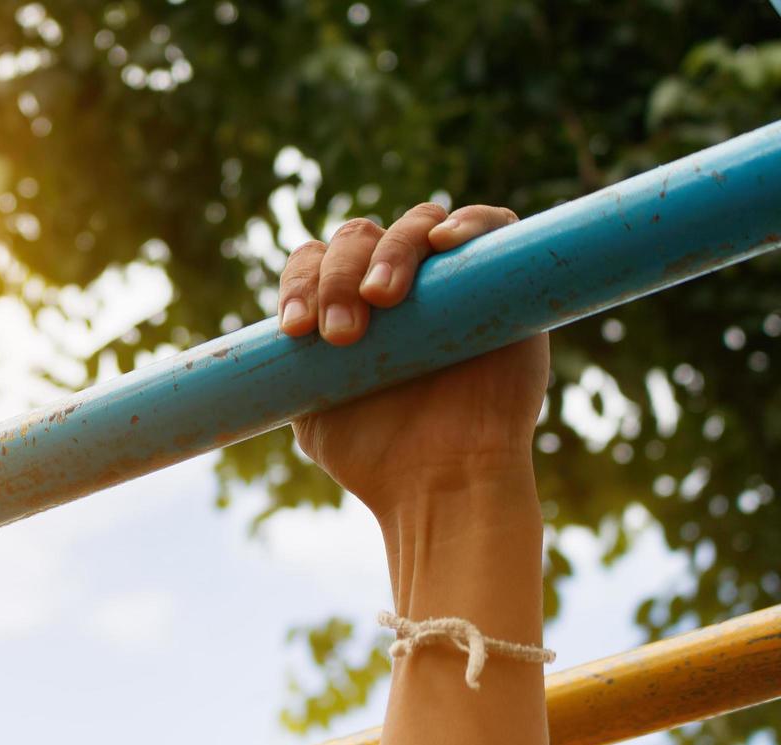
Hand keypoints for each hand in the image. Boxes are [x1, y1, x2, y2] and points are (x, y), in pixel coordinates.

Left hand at [277, 203, 548, 517]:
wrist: (442, 485)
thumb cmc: (376, 456)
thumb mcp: (312, 411)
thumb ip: (291, 368)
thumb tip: (274, 337)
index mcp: (347, 307)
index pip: (314, 261)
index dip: (300, 283)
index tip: (296, 330)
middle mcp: (397, 286)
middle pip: (359, 237)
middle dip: (340, 276)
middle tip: (343, 335)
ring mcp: (451, 279)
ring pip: (416, 224)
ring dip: (393, 252)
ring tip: (382, 297)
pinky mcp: (505, 282)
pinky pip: (495, 225)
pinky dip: (469, 222)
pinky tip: (442, 242)